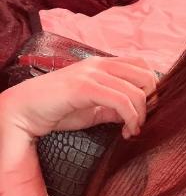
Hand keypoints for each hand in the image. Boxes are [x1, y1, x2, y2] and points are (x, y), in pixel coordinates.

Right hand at [0, 57, 158, 139]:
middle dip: (152, 101)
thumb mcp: (94, 110)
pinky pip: (120, 100)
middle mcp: (100, 64)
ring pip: (136, 90)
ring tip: (133, 130)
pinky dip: (130, 118)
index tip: (147, 112)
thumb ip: (114, 108)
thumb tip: (136, 114)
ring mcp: (92, 74)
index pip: (142, 65)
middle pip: (146, 75)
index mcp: (103, 64)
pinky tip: (126, 131)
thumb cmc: (57, 110)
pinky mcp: (84, 87)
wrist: (24, 110)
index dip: (152, 88)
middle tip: (143, 121)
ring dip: (141, 114)